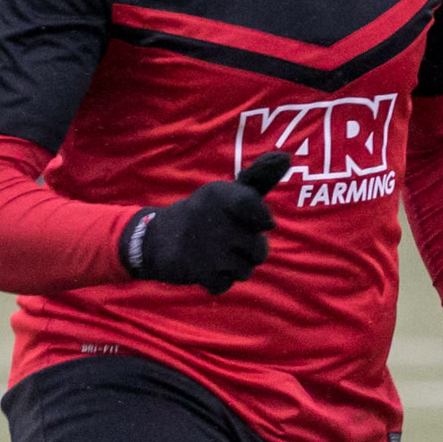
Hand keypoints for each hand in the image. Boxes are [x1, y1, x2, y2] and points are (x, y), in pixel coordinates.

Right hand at [121, 150, 292, 295]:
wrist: (156, 238)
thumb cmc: (206, 213)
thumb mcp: (230, 191)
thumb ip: (260, 177)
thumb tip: (286, 156)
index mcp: (223, 195)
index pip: (261, 214)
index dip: (261, 221)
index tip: (254, 222)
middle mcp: (216, 219)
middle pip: (260, 251)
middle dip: (249, 251)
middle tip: (229, 241)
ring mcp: (210, 248)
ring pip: (246, 271)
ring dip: (234, 267)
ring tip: (217, 254)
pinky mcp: (200, 271)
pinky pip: (226, 285)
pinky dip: (218, 281)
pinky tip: (205, 267)